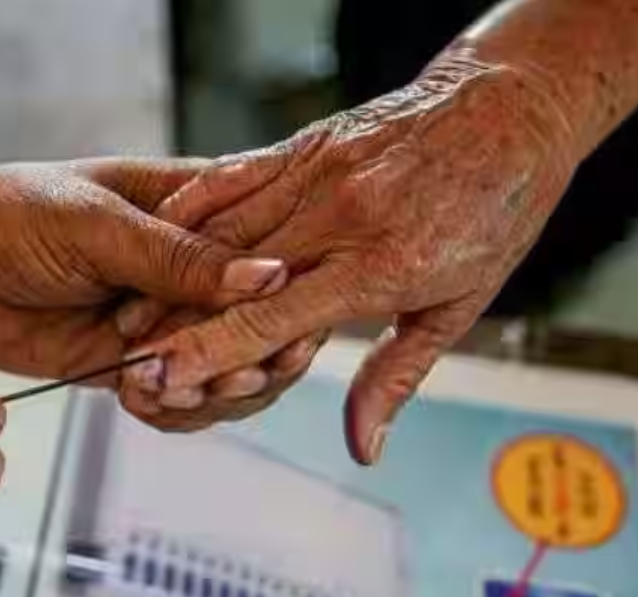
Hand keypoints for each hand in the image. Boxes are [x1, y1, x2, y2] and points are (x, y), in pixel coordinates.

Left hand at [0, 158, 288, 381]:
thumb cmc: (16, 212)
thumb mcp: (99, 223)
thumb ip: (180, 258)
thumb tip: (269, 278)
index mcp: (204, 210)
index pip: (276, 253)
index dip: (291, 297)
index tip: (289, 330)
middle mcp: (196, 270)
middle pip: (265, 324)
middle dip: (255, 356)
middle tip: (236, 375)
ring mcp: (170, 321)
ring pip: (229, 370)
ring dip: (214, 390)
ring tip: (180, 390)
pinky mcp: (137, 365)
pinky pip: (179, 400)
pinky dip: (172, 410)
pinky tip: (144, 399)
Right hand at [119, 50, 577, 461]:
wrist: (513, 108)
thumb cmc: (494, 211)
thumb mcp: (459, 306)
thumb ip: (395, 377)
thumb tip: (362, 447)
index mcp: (379, 266)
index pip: (272, 321)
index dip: (209, 354)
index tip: (160, 381)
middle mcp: (339, 218)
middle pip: (231, 280)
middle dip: (171, 324)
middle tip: (124, 361)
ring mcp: (318, 174)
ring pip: (222, 229)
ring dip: (169, 273)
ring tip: (128, 313)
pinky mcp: (307, 143)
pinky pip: (234, 176)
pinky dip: (192, 208)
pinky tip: (159, 234)